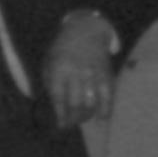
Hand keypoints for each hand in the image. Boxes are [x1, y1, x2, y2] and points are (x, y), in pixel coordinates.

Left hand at [41, 11, 120, 127]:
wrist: (85, 31)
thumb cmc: (62, 51)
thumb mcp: (49, 63)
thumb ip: (51, 84)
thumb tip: (56, 108)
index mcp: (59, 70)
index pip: (59, 98)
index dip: (61, 114)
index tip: (61, 125)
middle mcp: (77, 73)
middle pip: (76, 103)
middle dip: (74, 118)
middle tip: (72, 124)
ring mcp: (93, 74)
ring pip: (91, 102)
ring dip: (87, 115)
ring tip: (83, 118)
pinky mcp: (107, 74)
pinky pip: (108, 95)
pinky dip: (106, 108)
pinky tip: (103, 117)